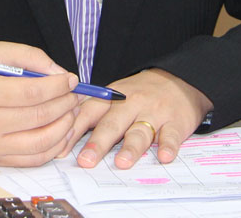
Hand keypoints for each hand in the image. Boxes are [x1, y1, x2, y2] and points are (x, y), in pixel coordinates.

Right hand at [0, 41, 80, 166]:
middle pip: (40, 116)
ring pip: (42, 141)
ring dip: (65, 126)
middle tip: (76, 95)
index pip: (33, 92)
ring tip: (71, 112)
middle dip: (66, 104)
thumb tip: (58, 72)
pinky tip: (61, 132)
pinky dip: (54, 146)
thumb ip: (27, 56)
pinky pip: (33, 159)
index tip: (71, 80)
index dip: (58, 86)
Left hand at [69, 68, 212, 169]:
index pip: (89, 112)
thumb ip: (93, 114)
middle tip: (86, 161)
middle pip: (112, 124)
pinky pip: (172, 135)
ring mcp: (154, 113)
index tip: (60, 149)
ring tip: (122, 162)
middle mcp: (132, 104)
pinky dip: (168, 146)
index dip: (74, 130)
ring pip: (140, 131)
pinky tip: (164, 156)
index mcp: (113, 98)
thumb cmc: (141, 94)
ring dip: (130, 147)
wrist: (180, 79)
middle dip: (98, 143)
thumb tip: (62, 137)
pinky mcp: (176, 122)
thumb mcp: (115, 96)